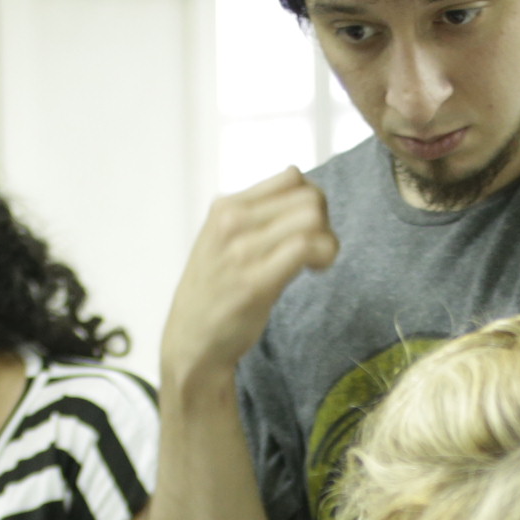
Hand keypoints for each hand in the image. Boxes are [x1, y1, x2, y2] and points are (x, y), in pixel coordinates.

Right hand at [159, 170, 338, 402]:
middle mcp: (231, 221)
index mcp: (225, 206)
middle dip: (325, 221)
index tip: (306, 229)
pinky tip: (314, 271)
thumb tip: (305, 195)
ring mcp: (241, 250)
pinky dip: (323, 255)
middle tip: (314, 249)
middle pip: (309, 195)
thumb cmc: (216, 293)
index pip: (291, 177)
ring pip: (312, 217)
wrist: (191, 342)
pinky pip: (305, 247)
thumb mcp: (224, 240)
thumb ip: (256, 216)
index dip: (312, 200)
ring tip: (315, 262)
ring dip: (328, 240)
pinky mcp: (255, 281)